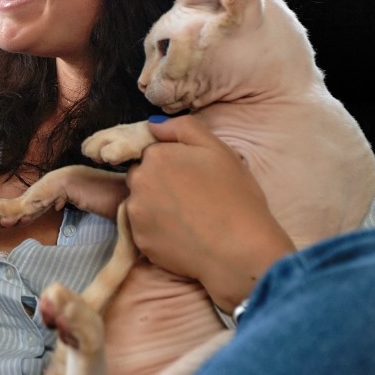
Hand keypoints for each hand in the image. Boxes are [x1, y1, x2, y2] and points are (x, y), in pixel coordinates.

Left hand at [124, 115, 293, 312]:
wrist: (239, 250)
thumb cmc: (235, 197)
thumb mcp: (217, 149)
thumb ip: (182, 127)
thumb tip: (154, 124)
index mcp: (155, 156)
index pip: (152, 153)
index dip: (173, 164)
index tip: (192, 177)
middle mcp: (138, 182)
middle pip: (141, 177)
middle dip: (159, 184)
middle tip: (191, 198)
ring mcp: (136, 213)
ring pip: (140, 204)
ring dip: (155, 207)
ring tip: (188, 218)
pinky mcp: (139, 241)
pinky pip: (143, 230)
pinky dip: (157, 232)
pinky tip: (182, 234)